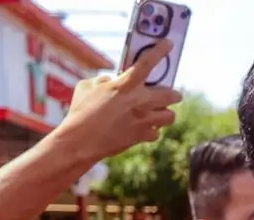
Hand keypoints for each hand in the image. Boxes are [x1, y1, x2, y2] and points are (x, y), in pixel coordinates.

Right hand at [56, 40, 181, 162]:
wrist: (80, 141)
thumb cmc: (81, 111)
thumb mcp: (88, 86)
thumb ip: (105, 80)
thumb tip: (114, 80)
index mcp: (124, 85)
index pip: (147, 63)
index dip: (159, 51)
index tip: (168, 44)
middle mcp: (140, 102)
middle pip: (172, 95)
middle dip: (172, 94)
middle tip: (165, 93)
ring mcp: (144, 121)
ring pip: (170, 116)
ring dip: (164, 113)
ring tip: (154, 112)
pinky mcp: (143, 137)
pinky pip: (156, 132)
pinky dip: (151, 130)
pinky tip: (141, 128)